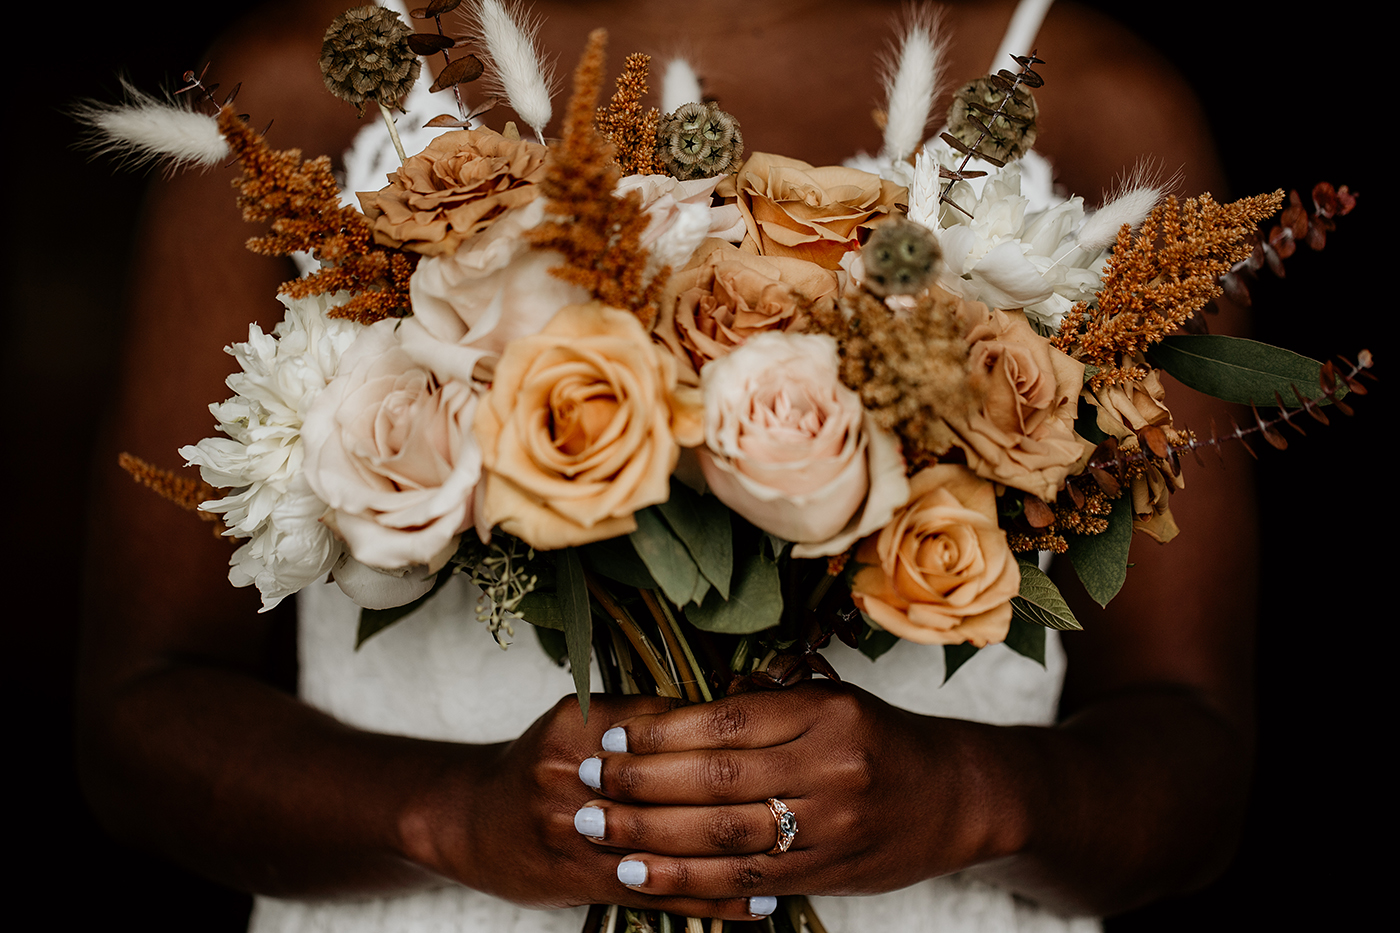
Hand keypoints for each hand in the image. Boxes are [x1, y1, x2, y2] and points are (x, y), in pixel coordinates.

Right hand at [405, 692, 784, 919]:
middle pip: (678, 783)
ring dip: (741, 850)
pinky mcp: (585, 880)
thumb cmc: (542, 763)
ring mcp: (582, 831)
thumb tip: (735, 702)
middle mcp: (579, 774)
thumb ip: (646, 715)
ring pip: (676, 842)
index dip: (730, 734)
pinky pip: (662, 893)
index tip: (782, 738)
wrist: (471, 818)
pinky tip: (758, 903)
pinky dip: (714, 900)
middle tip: (808, 791)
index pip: (672, 724)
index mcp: (583, 724)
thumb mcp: (582, 719)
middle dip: (745, 789)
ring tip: (798, 852)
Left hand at [570, 681, 1013, 902]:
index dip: (661, 732)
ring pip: (724, 836)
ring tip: (597, 833)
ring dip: (651, 838)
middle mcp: (830, 768)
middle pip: (717, 781)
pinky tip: (643, 878)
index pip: (726, 722)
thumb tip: (672, 714)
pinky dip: (689, 883)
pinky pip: (746, 881)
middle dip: (641, 784)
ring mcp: (831, 825)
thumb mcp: (831, 700)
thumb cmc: (881, 738)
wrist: (957, 796)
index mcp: (825, 713)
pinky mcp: (827, 871)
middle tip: (586, 782)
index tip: (611, 734)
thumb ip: (763, 706)